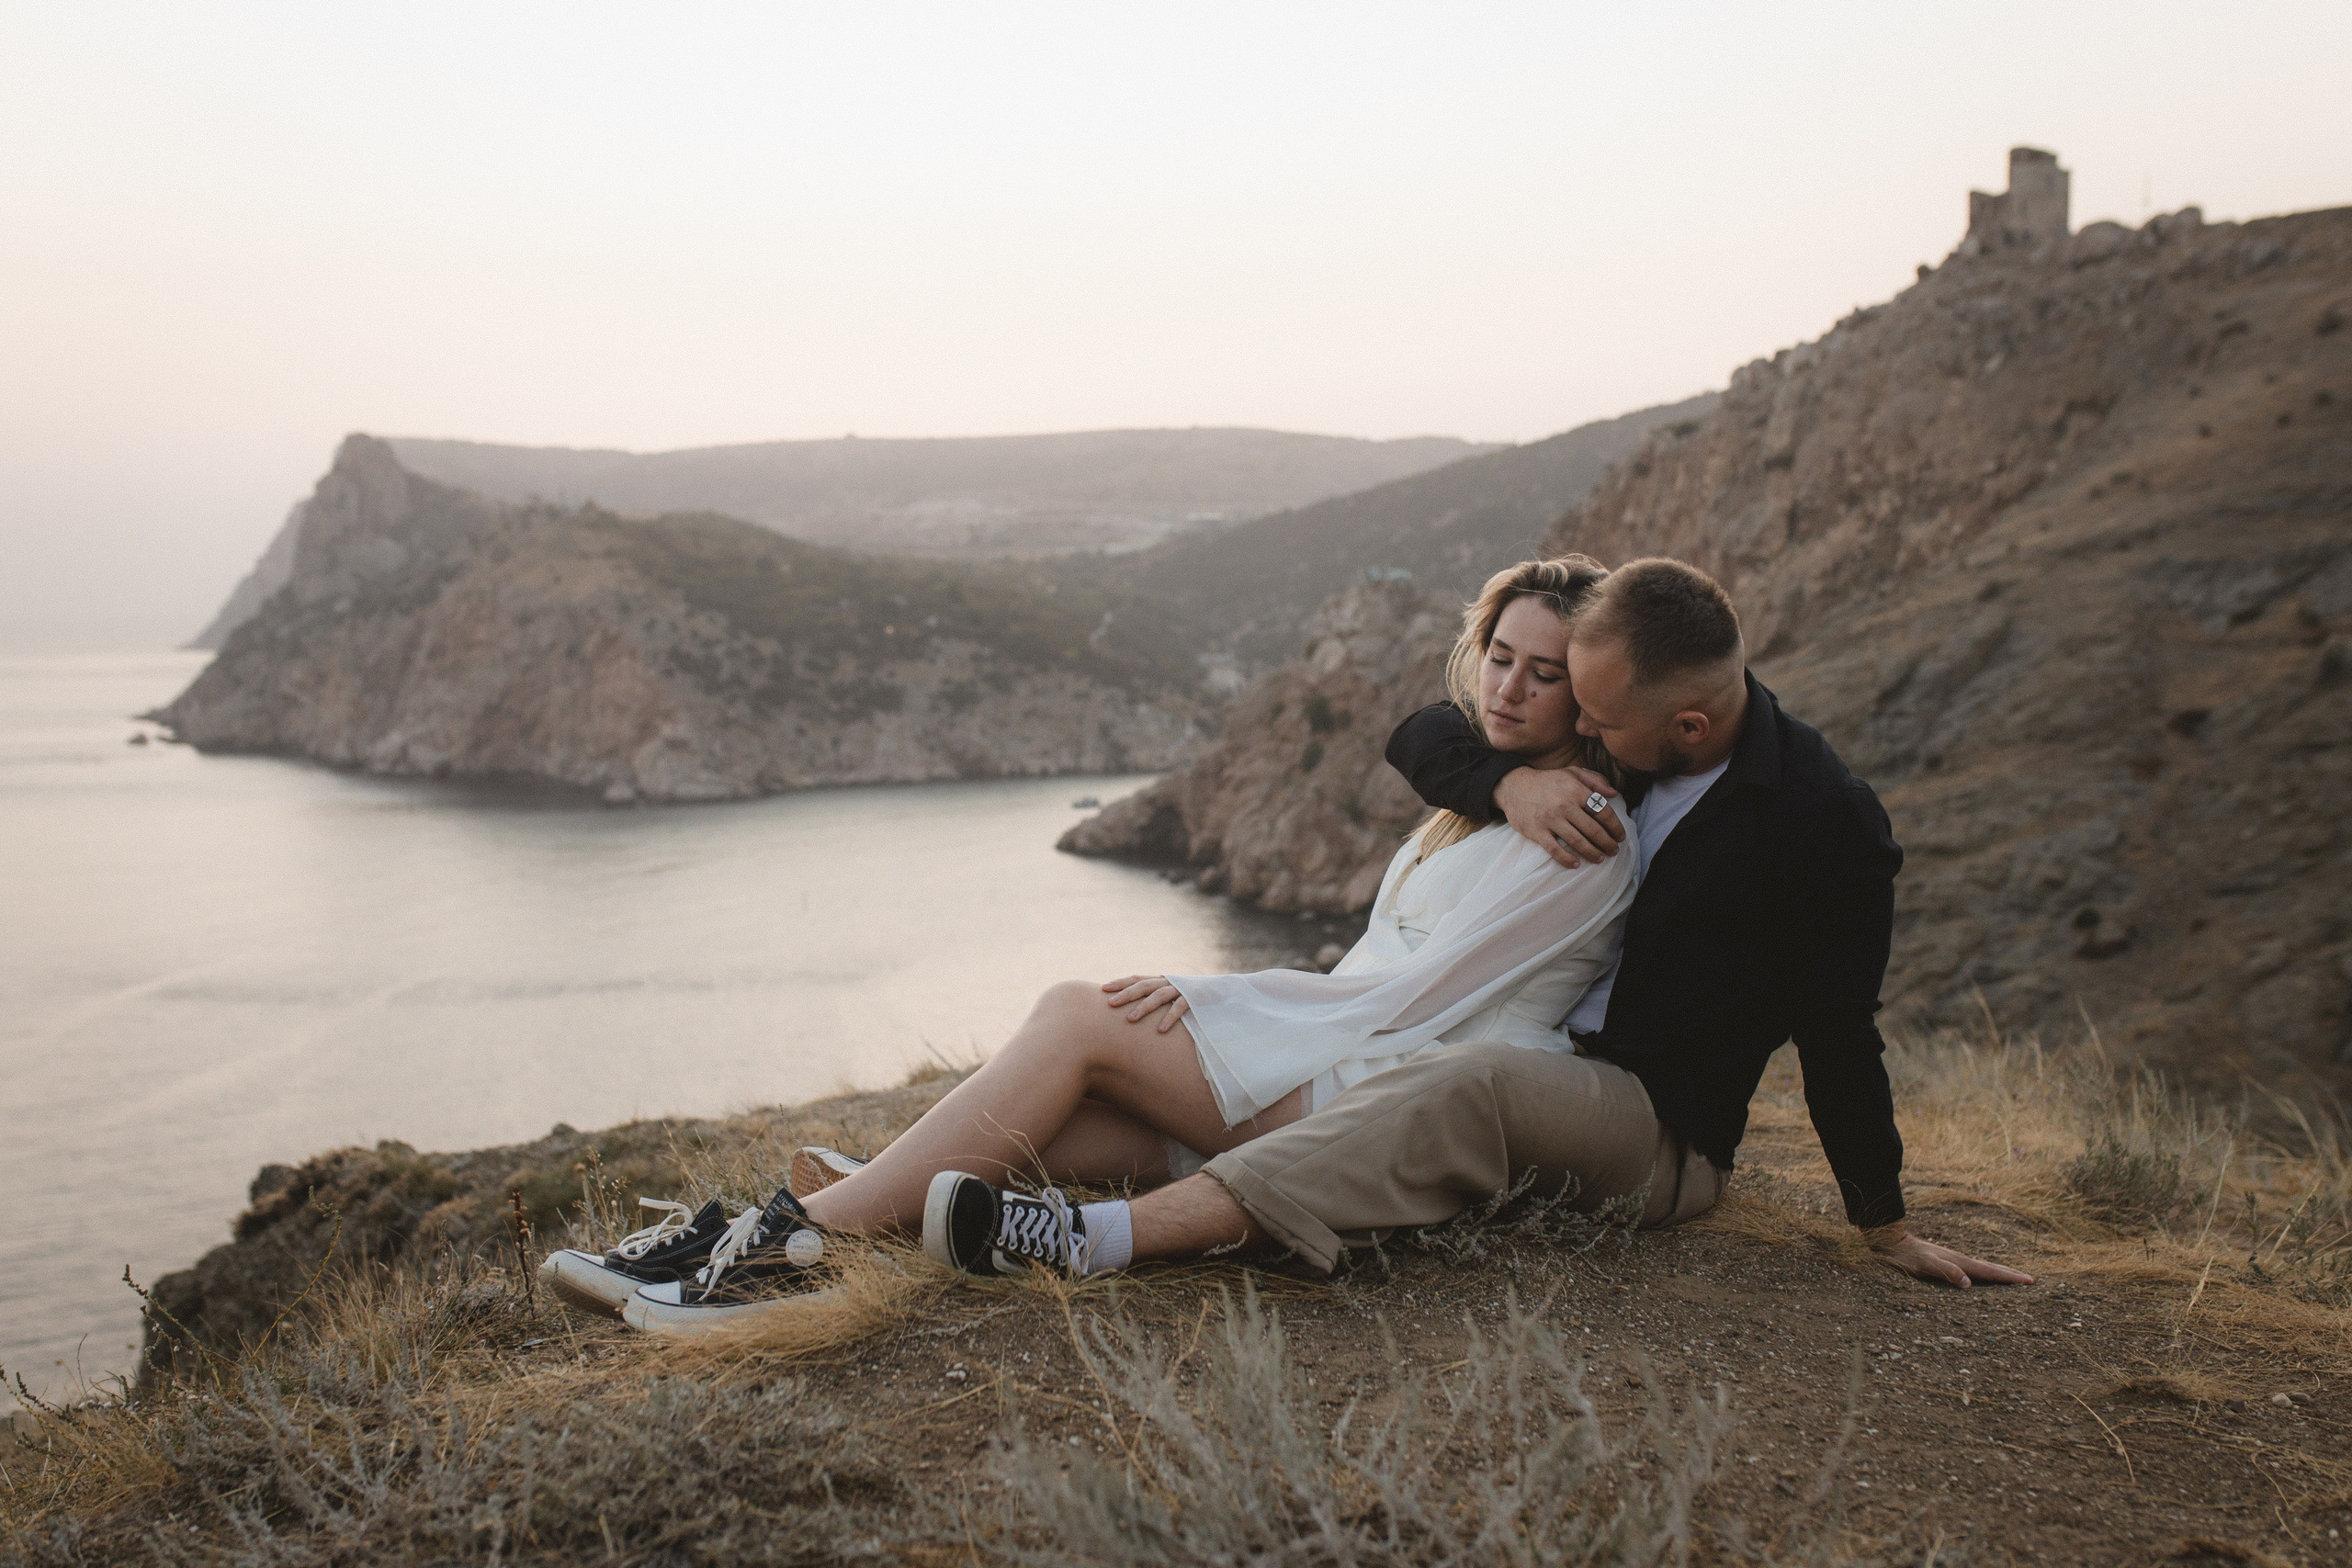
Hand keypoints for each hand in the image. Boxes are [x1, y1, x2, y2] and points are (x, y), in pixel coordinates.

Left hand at [1102, 974, 1191, 1032]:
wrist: (1220, 990)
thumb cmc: (1189, 996)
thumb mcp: (1169, 995)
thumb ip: (1153, 998)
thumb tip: (1130, 1011)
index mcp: (1160, 980)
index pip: (1136, 979)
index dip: (1120, 982)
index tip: (1103, 989)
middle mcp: (1168, 982)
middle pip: (1143, 985)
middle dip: (1126, 994)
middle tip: (1110, 1004)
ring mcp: (1181, 989)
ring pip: (1159, 996)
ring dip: (1144, 1007)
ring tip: (1130, 1019)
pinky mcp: (1195, 998)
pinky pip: (1180, 1007)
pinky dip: (1170, 1018)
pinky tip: (1160, 1030)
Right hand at [1494, 766, 1624, 867]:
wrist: (1513, 786)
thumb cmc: (1547, 781)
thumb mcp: (1572, 772)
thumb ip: (1595, 780)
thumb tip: (1614, 794)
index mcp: (1576, 790)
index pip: (1603, 812)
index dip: (1615, 827)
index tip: (1620, 836)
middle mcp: (1564, 805)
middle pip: (1593, 830)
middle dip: (1607, 843)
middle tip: (1614, 851)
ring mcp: (1550, 820)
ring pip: (1577, 842)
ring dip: (1592, 853)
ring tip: (1600, 858)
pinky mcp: (1537, 831)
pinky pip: (1555, 850)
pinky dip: (1567, 859)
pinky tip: (1576, 864)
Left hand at [1865, 1223, 2034, 1287]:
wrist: (1893, 1243)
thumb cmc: (1908, 1257)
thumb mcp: (1925, 1266)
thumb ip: (1946, 1272)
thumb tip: (1969, 1284)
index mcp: (1960, 1262)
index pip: (1990, 1271)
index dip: (2009, 1277)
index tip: (2029, 1281)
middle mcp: (1960, 1260)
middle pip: (1991, 1267)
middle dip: (2011, 1274)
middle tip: (2031, 1280)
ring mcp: (1954, 1260)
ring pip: (1983, 1267)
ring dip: (2000, 1273)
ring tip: (2014, 1278)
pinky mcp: (1947, 1262)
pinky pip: (1973, 1269)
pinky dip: (1985, 1273)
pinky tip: (1983, 1277)